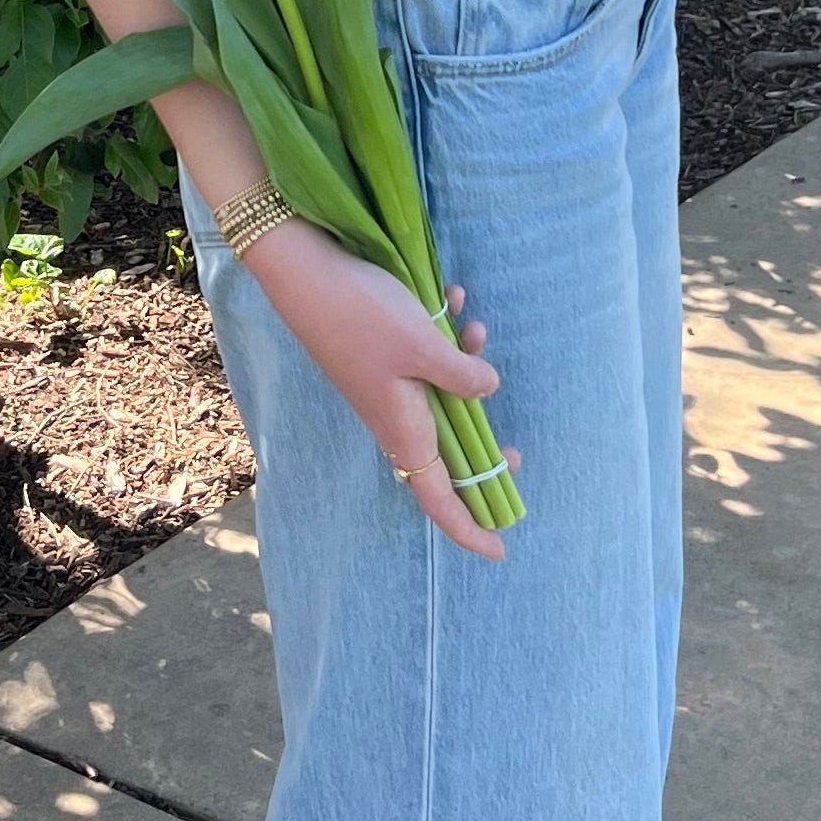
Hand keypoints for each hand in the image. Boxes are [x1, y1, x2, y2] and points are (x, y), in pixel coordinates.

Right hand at [241, 218, 515, 561]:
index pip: (439, 499)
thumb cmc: (364, 315)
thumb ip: (463, 375)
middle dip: (483, 452)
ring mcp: (389, 389)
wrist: (307, 270)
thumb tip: (487, 389)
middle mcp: (396, 418)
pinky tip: (452, 300)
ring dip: (468, 369)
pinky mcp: (385, 359)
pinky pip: (427, 362)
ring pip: (443, 400)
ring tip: (477, 329)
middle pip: (448, 456)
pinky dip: (445, 338)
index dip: (469, 529)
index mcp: (404, 430)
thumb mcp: (425, 347)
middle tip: (512, 453)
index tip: (499, 550)